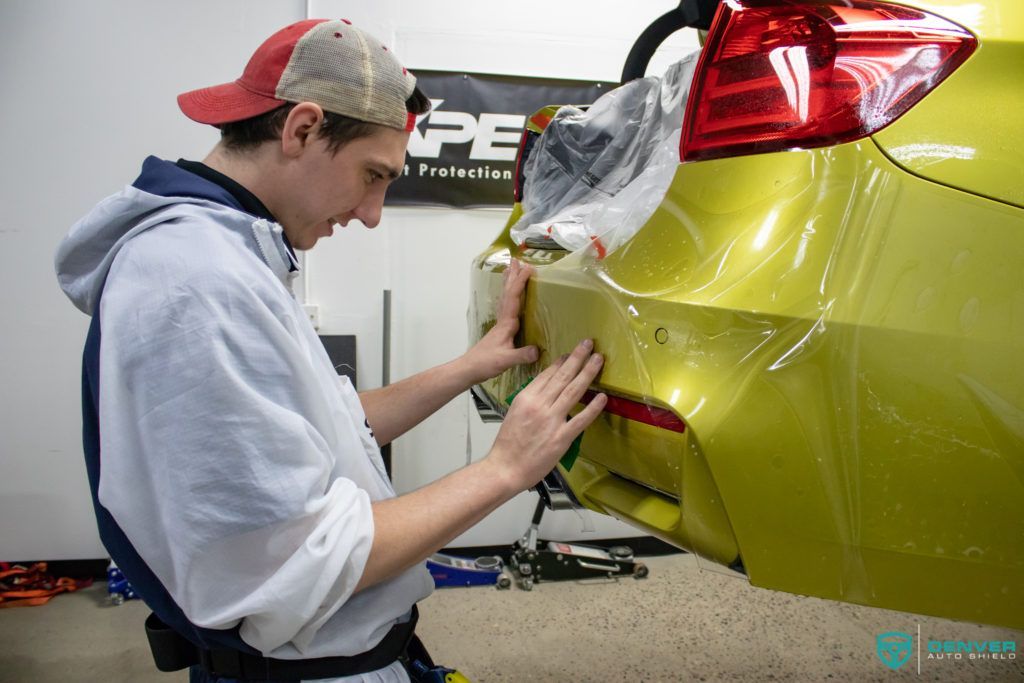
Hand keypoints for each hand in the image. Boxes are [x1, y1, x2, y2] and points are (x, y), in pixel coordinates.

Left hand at [461, 259, 539, 384]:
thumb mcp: (506, 360)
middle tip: (517, 259)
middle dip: (513, 276)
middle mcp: (503, 321)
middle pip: (508, 293)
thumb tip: (538, 350)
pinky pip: (507, 308)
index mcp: (506, 324)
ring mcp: (501, 325)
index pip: (514, 298)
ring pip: (505, 299)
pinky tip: (511, 299)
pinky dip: (509, 298)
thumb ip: (521, 355)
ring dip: (509, 283)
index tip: (529, 268)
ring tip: (511, 269)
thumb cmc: (485, 363)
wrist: (469, 369)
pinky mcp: (500, 331)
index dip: (520, 283)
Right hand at [486, 339, 606, 490]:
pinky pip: (581, 419)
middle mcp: (539, 405)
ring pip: (573, 391)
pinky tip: (602, 397)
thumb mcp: (514, 413)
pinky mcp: (561, 438)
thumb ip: (530, 400)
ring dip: (587, 373)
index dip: (561, 362)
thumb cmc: (507, 444)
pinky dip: (593, 408)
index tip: (570, 353)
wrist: (504, 468)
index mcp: (525, 398)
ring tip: (598, 359)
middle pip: (562, 377)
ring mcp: (551, 421)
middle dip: (577, 358)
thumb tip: (545, 390)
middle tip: (588, 344)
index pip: (547, 375)